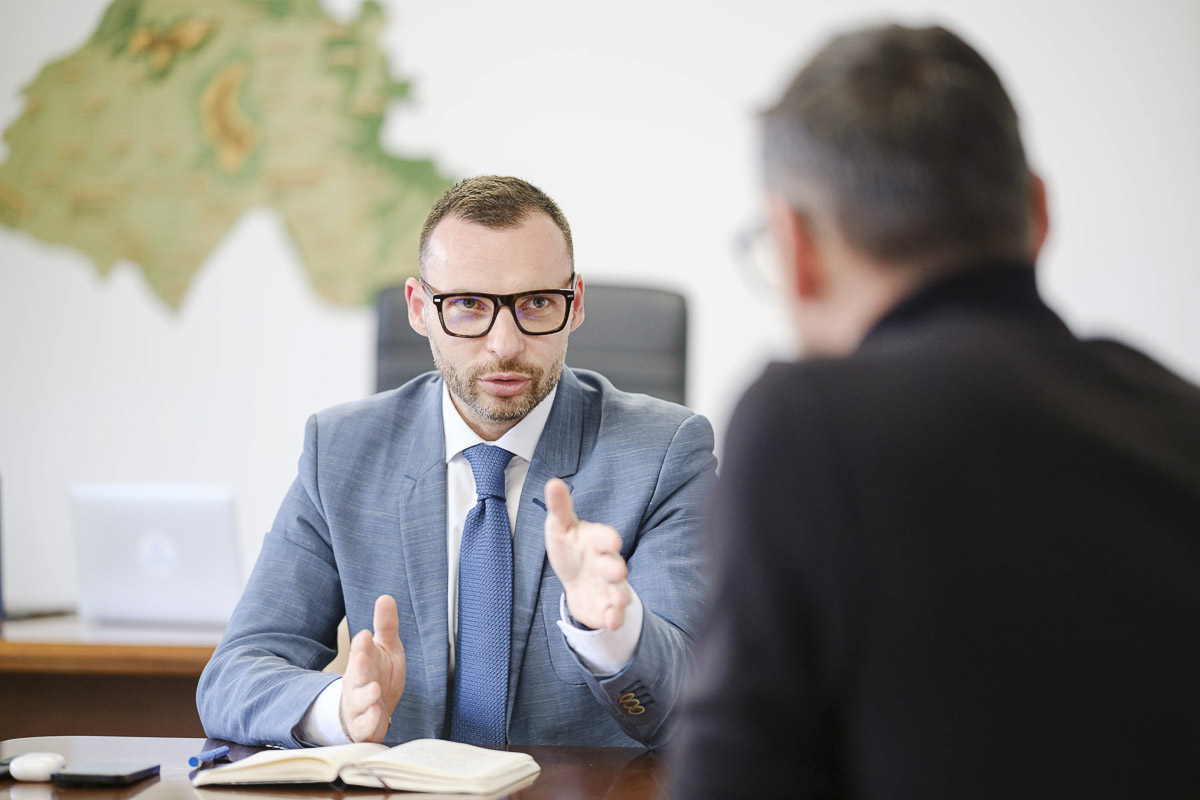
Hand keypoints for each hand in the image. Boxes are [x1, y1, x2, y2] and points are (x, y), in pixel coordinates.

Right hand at [340, 594, 406, 742]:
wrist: (369, 713)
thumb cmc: (378, 675)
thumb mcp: (386, 649)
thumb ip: (386, 625)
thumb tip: (386, 597)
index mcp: (363, 661)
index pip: (361, 650)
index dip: (362, 644)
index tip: (366, 634)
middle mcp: (357, 682)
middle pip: (357, 673)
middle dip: (360, 665)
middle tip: (363, 655)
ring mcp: (359, 705)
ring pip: (359, 700)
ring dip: (366, 694)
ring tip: (375, 689)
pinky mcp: (363, 726)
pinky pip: (364, 725)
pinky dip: (370, 720)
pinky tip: (378, 714)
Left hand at [543, 478, 632, 630]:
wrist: (576, 579)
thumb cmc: (570, 548)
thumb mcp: (560, 526)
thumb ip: (560, 507)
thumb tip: (553, 482)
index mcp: (596, 541)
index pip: (605, 538)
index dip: (608, 540)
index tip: (613, 542)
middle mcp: (606, 563)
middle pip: (614, 566)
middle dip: (616, 569)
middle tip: (618, 572)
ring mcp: (609, 587)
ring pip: (618, 592)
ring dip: (619, 597)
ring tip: (617, 602)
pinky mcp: (605, 607)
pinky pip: (613, 614)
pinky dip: (614, 618)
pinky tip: (611, 621)